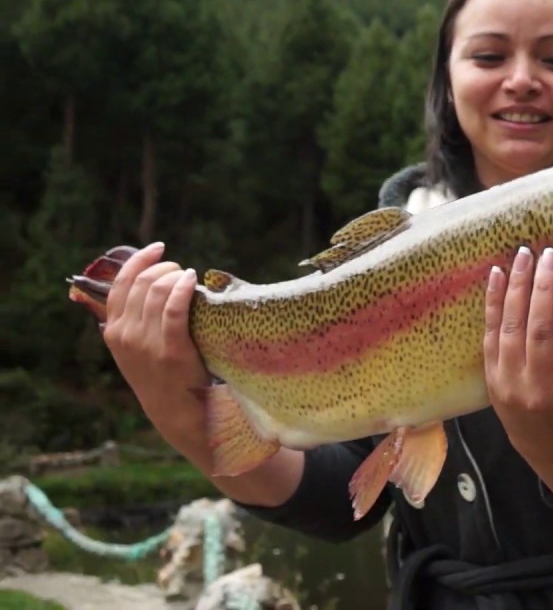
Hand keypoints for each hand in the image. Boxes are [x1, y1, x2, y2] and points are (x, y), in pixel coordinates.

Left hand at [100, 242, 305, 507]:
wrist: (178, 418)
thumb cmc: (216, 396)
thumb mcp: (241, 387)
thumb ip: (259, 369)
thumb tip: (318, 367)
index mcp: (173, 360)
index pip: (170, 311)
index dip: (182, 288)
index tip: (198, 277)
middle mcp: (143, 349)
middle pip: (152, 291)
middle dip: (170, 275)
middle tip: (190, 276)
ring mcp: (125, 341)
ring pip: (134, 287)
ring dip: (154, 270)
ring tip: (175, 269)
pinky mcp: (116, 334)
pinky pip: (117, 292)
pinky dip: (132, 267)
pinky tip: (153, 252)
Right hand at [101, 242, 207, 436]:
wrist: (175, 412)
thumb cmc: (162, 374)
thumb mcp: (136, 348)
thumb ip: (135, 320)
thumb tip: (148, 285)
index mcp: (113, 330)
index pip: (121, 283)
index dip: (139, 260)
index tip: (158, 249)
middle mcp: (124, 334)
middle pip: (143, 283)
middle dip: (164, 268)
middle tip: (180, 269)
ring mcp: (146, 343)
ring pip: (158, 291)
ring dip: (176, 275)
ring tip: (189, 276)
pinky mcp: (171, 350)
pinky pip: (175, 309)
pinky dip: (184, 288)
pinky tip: (193, 280)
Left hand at [483, 245, 552, 468]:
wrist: (549, 446)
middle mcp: (542, 390)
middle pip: (541, 333)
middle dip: (543, 289)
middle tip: (546, 255)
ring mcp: (512, 385)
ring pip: (512, 329)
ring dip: (517, 288)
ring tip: (522, 256)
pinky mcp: (492, 380)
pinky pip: (491, 335)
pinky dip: (494, 303)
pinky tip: (498, 276)